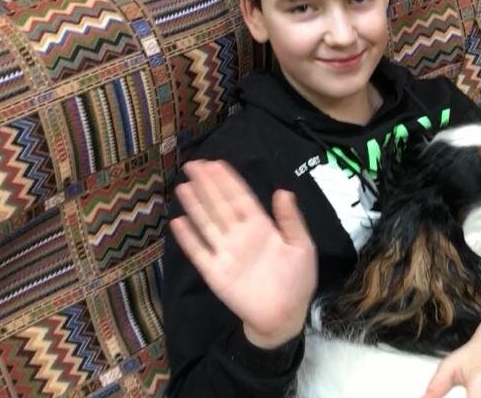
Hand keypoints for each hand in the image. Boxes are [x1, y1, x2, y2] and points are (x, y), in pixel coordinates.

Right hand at [170, 160, 316, 348]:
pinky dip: (188, 239)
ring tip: (184, 186)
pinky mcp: (215, 273)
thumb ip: (291, 220)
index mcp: (261, 228)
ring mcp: (226, 253)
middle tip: (193, 164)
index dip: (229, 181)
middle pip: (220, 206)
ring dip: (195, 205)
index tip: (216, 163)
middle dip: (208, 185)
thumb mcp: (301, 247)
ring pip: (207, 223)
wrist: (285, 316)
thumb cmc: (297, 281)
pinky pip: (199, 252)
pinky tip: (178, 222)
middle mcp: (240, 236)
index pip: (241, 199)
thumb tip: (283, 191)